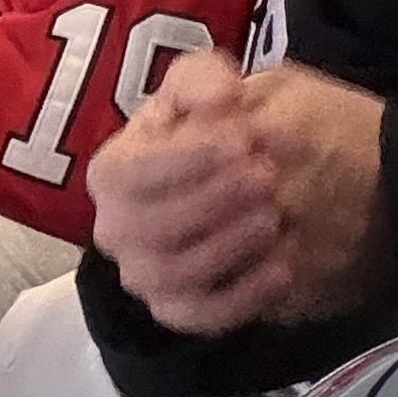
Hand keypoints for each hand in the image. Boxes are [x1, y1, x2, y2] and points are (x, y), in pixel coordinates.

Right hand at [81, 53, 388, 337]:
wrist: (256, 178)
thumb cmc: (220, 132)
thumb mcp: (209, 88)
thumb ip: (205, 80)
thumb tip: (221, 99)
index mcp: (113, 173)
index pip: (131, 174)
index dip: (188, 159)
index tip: (243, 139)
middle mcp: (116, 230)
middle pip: (150, 227)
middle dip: (214, 200)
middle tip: (267, 176)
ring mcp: (145, 276)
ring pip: (175, 274)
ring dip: (229, 244)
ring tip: (275, 215)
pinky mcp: (180, 311)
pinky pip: (203, 316)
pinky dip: (246, 294)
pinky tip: (284, 264)